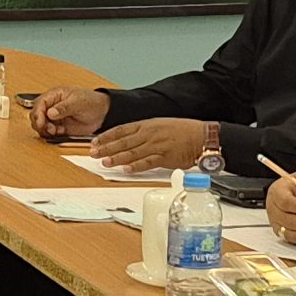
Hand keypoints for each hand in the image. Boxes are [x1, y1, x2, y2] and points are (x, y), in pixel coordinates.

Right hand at [32, 85, 108, 139]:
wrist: (102, 114)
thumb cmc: (91, 102)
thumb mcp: (78, 102)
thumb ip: (64, 107)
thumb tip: (50, 112)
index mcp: (55, 96)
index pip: (39, 103)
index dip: (37, 113)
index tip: (40, 122)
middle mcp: (52, 106)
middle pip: (36, 115)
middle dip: (39, 123)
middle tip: (49, 129)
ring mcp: (55, 118)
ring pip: (41, 125)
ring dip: (44, 130)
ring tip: (55, 131)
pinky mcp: (59, 128)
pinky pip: (49, 133)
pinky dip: (51, 135)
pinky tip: (59, 133)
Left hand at [92, 117, 208, 172]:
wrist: (201, 136)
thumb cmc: (183, 131)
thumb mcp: (160, 125)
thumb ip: (144, 131)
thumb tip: (130, 138)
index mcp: (147, 125)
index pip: (121, 130)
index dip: (106, 136)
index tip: (95, 142)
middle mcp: (149, 134)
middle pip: (123, 141)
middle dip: (106, 148)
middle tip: (93, 153)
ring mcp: (156, 146)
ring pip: (132, 152)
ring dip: (117, 158)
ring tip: (105, 162)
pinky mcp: (165, 157)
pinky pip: (148, 162)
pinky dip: (136, 166)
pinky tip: (127, 170)